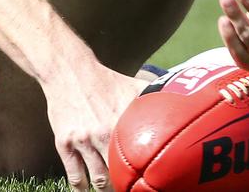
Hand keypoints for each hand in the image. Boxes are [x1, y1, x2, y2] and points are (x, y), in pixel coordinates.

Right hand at [43, 66, 145, 191]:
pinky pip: (75, 177)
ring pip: (99, 180)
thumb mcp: (132, 85)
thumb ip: (155, 97)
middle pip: (120, 174)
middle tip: (134, 187)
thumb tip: (183, 100)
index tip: (154, 182)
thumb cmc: (104, 80)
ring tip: (116, 191)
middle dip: (129, 185)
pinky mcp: (64, 144)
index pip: (141, 158)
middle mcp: (103, 132)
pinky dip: (83, 190)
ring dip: (109, 190)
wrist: (69, 70)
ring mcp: (83, 140)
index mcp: (123, 120)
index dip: (148, 175)